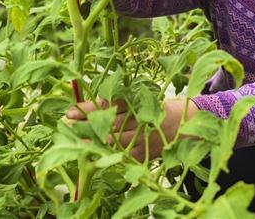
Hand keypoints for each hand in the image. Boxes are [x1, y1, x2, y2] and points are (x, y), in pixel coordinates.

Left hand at [66, 97, 196, 161]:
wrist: (189, 123)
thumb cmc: (161, 106)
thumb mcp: (143, 97)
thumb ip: (121, 101)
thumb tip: (95, 102)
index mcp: (138, 102)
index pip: (108, 104)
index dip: (89, 108)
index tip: (71, 110)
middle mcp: (139, 119)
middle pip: (107, 122)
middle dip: (85, 124)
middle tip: (66, 124)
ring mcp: (143, 138)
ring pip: (113, 141)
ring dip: (92, 141)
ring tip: (74, 141)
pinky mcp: (145, 153)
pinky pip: (124, 156)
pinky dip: (109, 156)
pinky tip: (94, 156)